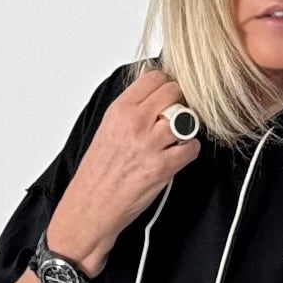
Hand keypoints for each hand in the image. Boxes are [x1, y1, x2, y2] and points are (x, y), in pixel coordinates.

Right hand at [53, 66, 200, 258]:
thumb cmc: (99, 171)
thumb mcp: (108, 127)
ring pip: (186, 119)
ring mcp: (150, 144)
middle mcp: (135, 122)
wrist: (92, 205)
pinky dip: (190, 150)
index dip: (166, 85)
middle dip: (179, 103)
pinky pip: (191, 147)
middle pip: (175, 93)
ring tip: (176, 138)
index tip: (167, 96)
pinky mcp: (162, 167)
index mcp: (120, 109)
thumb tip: (147, 78)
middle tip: (174, 118)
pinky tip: (178, 155)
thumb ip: (131, 105)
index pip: (155, 78)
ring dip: (186, 128)